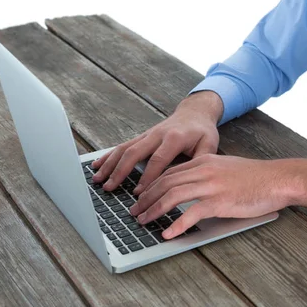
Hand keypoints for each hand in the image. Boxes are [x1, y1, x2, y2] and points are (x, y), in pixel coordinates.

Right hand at [91, 91, 222, 191]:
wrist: (195, 112)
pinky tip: (96, 166)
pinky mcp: (142, 136)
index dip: (147, 177)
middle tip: (110, 188)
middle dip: (120, 172)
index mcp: (174, 138)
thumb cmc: (203, 131)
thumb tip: (192, 180)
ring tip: (97, 179)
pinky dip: (108, 156)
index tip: (138, 193)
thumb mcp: (209, 145)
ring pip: (124, 148)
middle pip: (134, 153)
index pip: (158, 160)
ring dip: (109, 164)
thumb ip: (201, 161)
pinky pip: (122, 146)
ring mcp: (147, 135)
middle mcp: (157, 134)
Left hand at [130, 155, 306, 238]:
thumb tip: (191, 188)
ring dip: (153, 210)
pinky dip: (176, 224)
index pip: (169, 172)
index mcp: (203, 162)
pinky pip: (191, 214)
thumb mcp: (226, 168)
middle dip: (145, 198)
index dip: (151, 185)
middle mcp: (203, 171)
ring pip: (172, 196)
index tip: (140, 197)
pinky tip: (167, 233)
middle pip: (165, 183)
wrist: (278, 179)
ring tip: (143, 222)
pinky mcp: (219, 201)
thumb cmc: (256, 178)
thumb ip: (207, 174)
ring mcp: (210, 185)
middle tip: (134, 211)